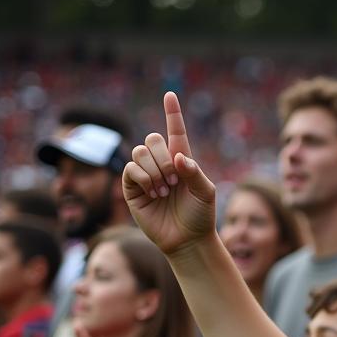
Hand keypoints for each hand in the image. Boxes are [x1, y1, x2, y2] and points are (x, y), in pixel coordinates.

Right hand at [123, 91, 216, 256]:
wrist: (188, 241)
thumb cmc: (200, 217)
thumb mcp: (206, 193)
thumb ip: (194, 172)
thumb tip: (177, 157)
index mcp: (181, 160)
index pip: (175, 131)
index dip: (172, 113)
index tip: (170, 95)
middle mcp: (161, 164)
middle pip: (153, 138)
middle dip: (163, 157)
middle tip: (174, 181)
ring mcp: (145, 175)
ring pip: (139, 152)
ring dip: (154, 171)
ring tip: (164, 191)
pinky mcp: (132, 188)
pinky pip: (130, 169)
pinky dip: (143, 179)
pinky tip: (153, 193)